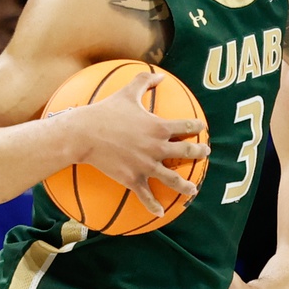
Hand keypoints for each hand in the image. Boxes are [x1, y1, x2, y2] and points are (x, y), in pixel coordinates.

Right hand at [67, 71, 210, 216]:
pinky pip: (146, 195)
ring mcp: (146, 165)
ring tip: (193, 189)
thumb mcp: (127, 92)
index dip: (196, 126)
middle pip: (186, 152)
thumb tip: (160, 75)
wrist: (84, 134)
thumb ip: (144, 81)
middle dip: (199, 153)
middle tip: (205, 153)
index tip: (201, 128)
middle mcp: (157, 148)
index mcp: (159, 127)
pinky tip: (161, 213)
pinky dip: (154, 206)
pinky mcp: (133, 179)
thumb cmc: (105, 111)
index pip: (186, 126)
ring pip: (172, 178)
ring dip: (185, 185)